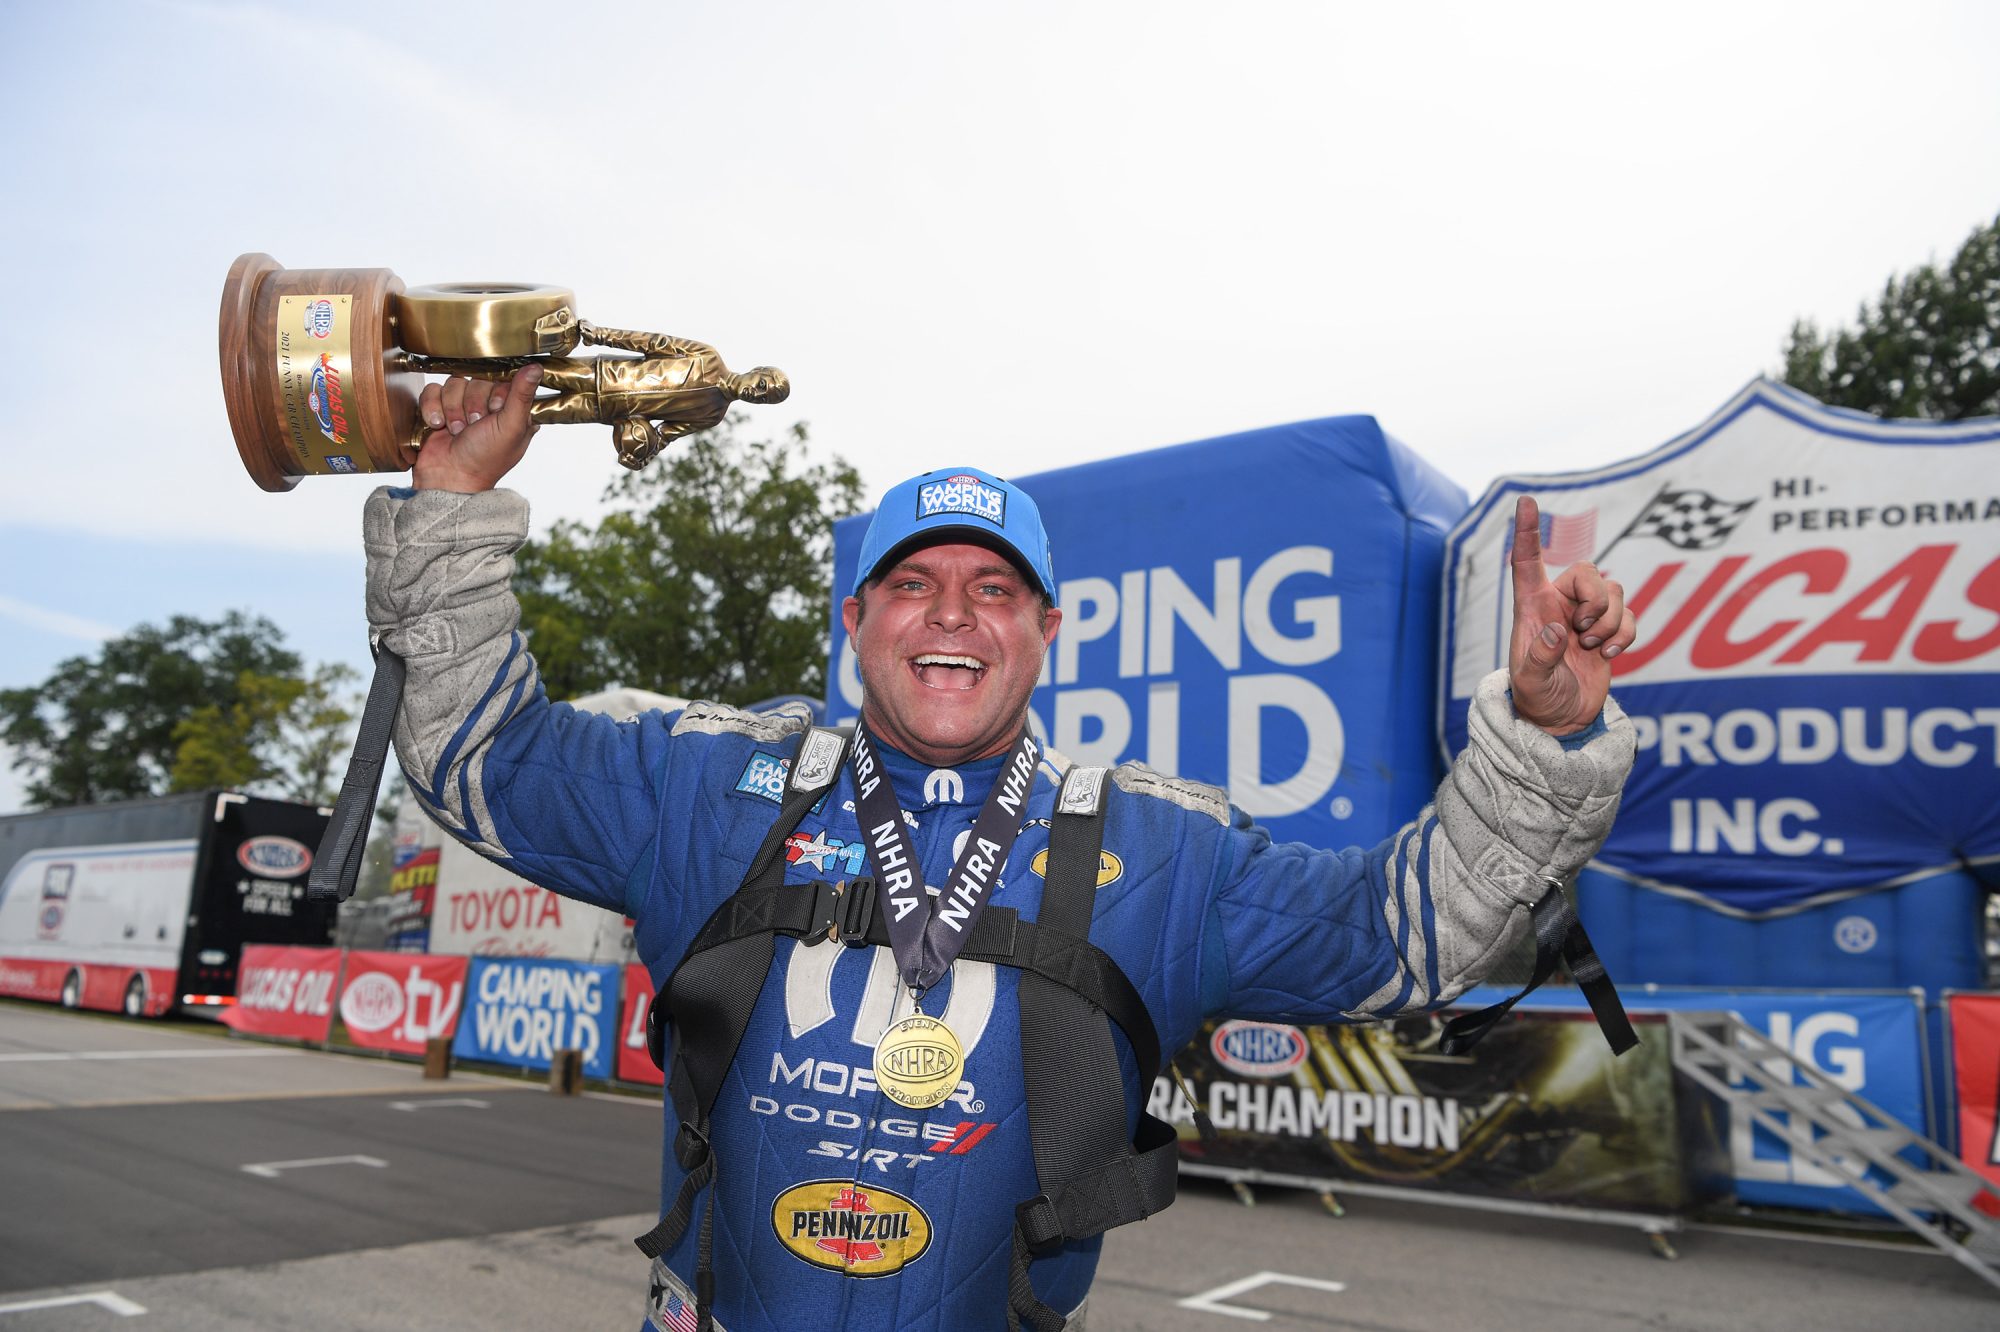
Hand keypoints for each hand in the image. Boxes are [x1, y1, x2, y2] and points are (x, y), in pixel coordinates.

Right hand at [411, 364, 542, 491]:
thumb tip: (536, 368)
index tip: (495, 412)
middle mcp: (489, 405)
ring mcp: (463, 405)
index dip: (496, 394)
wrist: (449, 477)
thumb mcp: (510, 427)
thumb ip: (522, 395)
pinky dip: (433, 408)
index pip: (504, 378)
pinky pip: (433, 390)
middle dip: (472, 404)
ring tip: (457, 431)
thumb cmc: (485, 459)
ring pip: (455, 383)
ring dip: (452, 409)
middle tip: (474, 426)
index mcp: (513, 409)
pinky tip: (438, 425)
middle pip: (477, 379)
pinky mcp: (439, 407)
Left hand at [1507, 495, 1638, 735]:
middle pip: (1589, 571)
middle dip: (1596, 599)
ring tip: (1592, 648)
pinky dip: (1625, 636)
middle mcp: (1559, 604)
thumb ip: (1540, 657)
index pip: (1526, 561)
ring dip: (1611, 622)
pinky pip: (1631, 617)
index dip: (1526, 531)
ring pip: (1615, 592)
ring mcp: (1586, 616)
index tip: (1525, 500)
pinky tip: (1607, 657)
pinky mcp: (1610, 631)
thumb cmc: (1536, 697)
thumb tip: (1556, 629)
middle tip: (1584, 633)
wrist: (1561, 719)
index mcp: (1531, 607)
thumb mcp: (1530, 682)